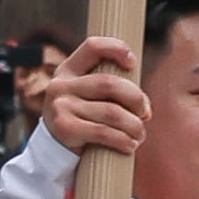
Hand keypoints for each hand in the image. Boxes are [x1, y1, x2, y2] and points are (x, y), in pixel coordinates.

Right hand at [47, 36, 143, 159]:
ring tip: (140, 134)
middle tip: (145, 113)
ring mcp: (60, 105)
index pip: (92, 46)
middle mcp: (61, 84)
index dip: (116, 48)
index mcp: (68, 70)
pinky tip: (130, 145)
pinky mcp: (64, 127)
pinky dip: (122, 140)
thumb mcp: (87, 97)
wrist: (53, 152)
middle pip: (109, 83)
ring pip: (111, 111)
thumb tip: (143, 106)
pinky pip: (103, 132)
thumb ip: (108, 90)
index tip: (133, 63)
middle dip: (135, 98)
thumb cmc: (82, 121)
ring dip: (133, 125)